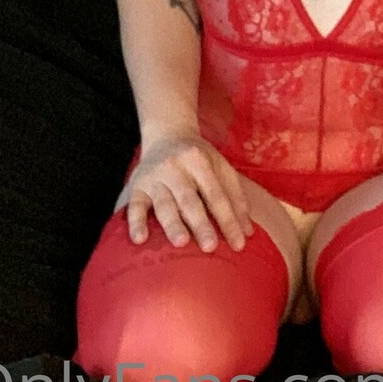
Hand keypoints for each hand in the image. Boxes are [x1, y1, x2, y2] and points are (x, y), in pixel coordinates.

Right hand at [115, 132, 256, 253]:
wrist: (166, 134)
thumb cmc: (198, 158)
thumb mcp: (220, 167)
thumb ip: (235, 196)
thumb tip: (248, 232)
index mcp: (200, 162)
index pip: (217, 194)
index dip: (228, 220)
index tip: (238, 245)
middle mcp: (176, 168)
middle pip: (190, 199)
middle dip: (201, 223)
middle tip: (210, 247)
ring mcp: (155, 176)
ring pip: (163, 203)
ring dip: (172, 223)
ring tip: (181, 242)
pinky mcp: (136, 185)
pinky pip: (134, 205)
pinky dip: (136, 222)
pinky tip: (139, 239)